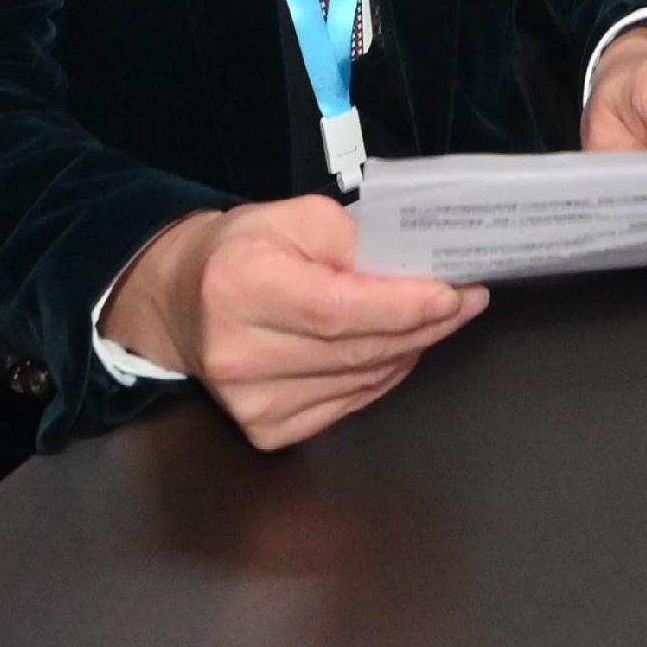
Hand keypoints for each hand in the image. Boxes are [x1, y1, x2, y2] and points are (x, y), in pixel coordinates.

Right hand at [97, 198, 485, 451]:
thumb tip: (413, 271)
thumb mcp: (292, 216)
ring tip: (431, 320)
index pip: (338, 310)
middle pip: (356, 350)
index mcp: (239, 288)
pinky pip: (348, 406)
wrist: (182, 302)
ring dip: (407, 350)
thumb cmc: (241, 252)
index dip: (403, 307)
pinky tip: (390, 350)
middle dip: (422, 325)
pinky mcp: (265, 430)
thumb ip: (351, 239)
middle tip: (464, 302)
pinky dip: (380, 378)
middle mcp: (239, 354)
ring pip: (360, 382)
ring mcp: (250, 402)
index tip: (454, 293)